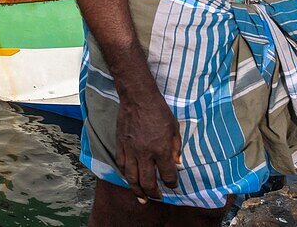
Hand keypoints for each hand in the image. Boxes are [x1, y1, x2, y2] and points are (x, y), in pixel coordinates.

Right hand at [115, 86, 180, 200]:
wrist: (138, 98)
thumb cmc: (159, 111)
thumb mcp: (174, 128)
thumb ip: (175, 148)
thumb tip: (176, 163)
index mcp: (161, 149)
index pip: (167, 175)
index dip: (171, 183)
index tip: (172, 185)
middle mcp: (145, 153)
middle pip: (148, 182)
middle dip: (154, 193)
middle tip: (157, 197)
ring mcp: (131, 150)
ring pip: (132, 177)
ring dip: (137, 190)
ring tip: (141, 197)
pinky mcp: (121, 144)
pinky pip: (121, 165)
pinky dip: (125, 174)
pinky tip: (129, 179)